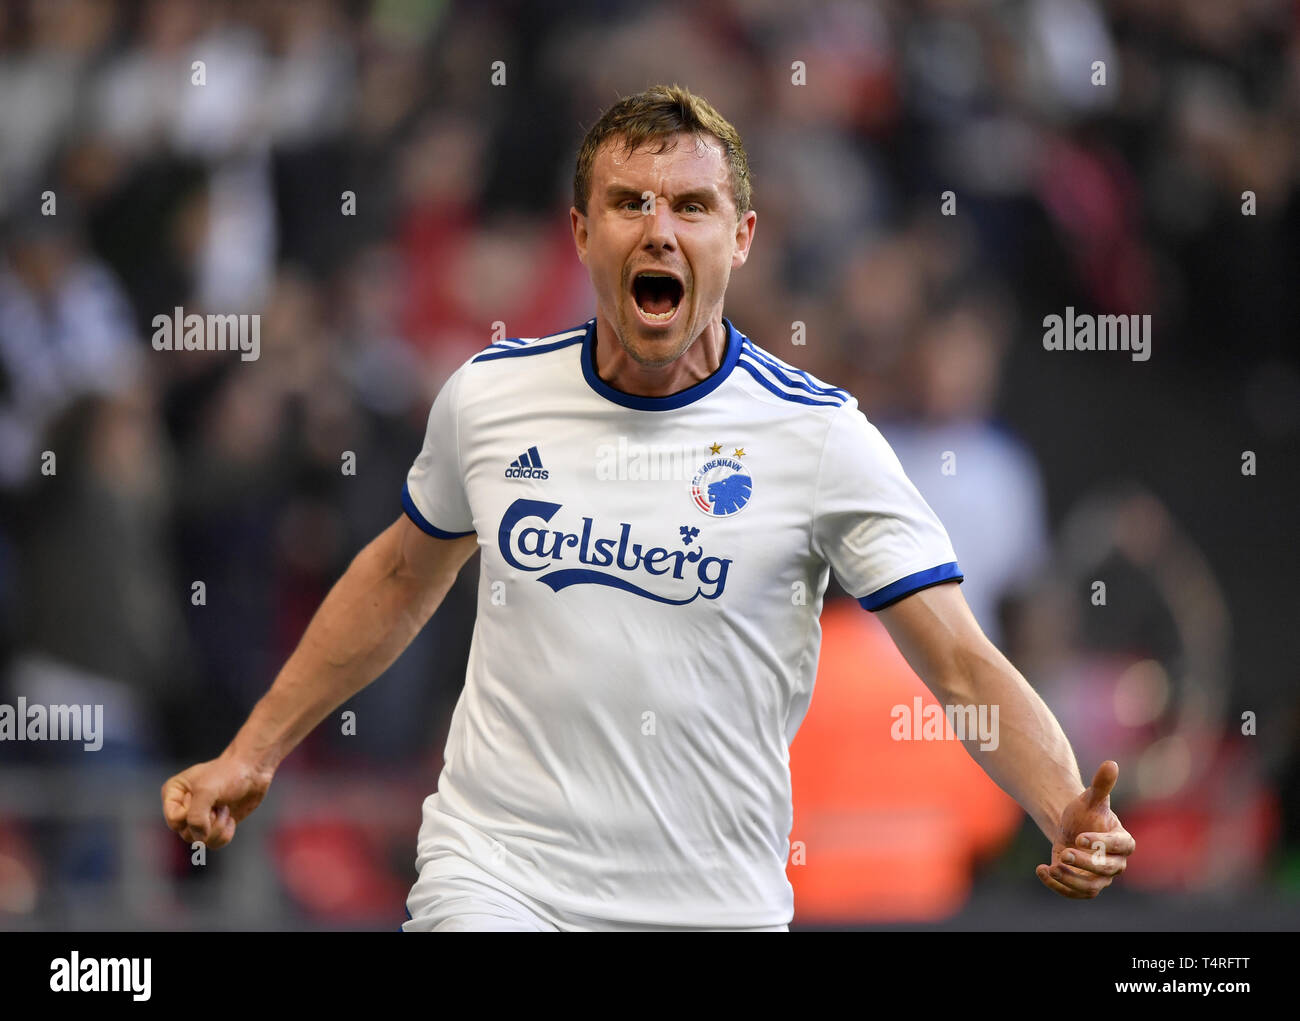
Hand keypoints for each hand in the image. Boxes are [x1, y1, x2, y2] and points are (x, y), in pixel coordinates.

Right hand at [161, 753, 273, 848]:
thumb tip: (199, 839)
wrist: (252, 772)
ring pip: (201, 841)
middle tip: (219, 804)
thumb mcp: (207, 791)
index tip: (205, 796)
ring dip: (218, 827)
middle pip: (187, 833)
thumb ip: (196, 816)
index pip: (175, 821)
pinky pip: (214, 843)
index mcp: (173, 794)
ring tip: (225, 809)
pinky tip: (231, 818)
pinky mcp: (214, 826)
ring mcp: (199, 818)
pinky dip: (225, 833)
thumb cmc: (227, 774)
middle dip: (209, 821)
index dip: (192, 814)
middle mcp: (182, 808)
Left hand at [1036, 760, 1134, 898]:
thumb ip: (1101, 784)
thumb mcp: (1090, 798)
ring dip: (1070, 880)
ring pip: (1091, 887)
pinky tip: (1042, 870)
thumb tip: (1110, 763)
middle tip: (1064, 852)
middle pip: (1106, 870)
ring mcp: (1101, 878)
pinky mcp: (1084, 887)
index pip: (1120, 846)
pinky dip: (1058, 886)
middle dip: (1085, 863)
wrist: (1070, 828)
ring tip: (1052, 867)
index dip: (1102, 844)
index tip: (1079, 837)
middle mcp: (1116, 863)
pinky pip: (1074, 893)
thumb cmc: (1085, 813)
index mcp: (1123, 841)